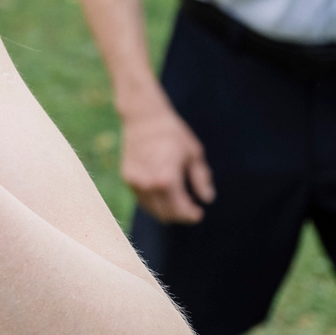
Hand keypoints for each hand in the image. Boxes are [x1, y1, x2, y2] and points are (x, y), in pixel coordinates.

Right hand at [121, 100, 214, 224]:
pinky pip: (142, 199)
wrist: (143, 118)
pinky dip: (155, 202)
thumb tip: (207, 199)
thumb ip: (201, 179)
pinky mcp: (128, 178)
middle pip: (165, 214)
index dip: (192, 215)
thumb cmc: (173, 134)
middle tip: (191, 210)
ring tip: (179, 202)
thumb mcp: (194, 154)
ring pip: (152, 210)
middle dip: (180, 216)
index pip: (180, 210)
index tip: (199, 213)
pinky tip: (165, 193)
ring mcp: (135, 182)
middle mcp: (148, 184)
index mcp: (167, 179)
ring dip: (167, 211)